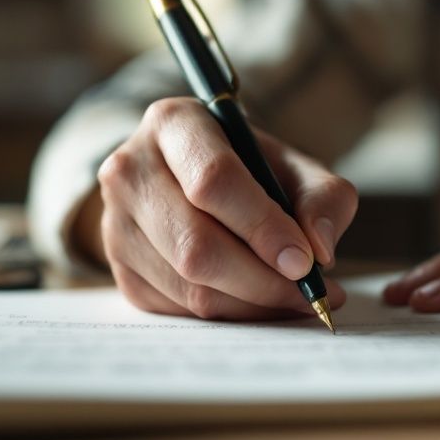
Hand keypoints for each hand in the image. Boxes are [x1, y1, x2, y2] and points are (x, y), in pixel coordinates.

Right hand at [75, 97, 357, 319]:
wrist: (193, 180)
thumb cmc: (251, 170)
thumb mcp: (294, 165)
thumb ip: (323, 197)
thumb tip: (320, 250)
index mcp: (173, 124)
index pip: (212, 180)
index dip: (262, 226)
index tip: (305, 261)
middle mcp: (130, 170)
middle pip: (195, 243)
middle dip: (262, 279)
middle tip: (311, 294)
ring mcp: (116, 223)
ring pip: (188, 284)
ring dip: (252, 304)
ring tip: (297, 301)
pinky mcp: (120, 269)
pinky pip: (178, 309)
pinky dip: (230, 315)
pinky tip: (260, 303)